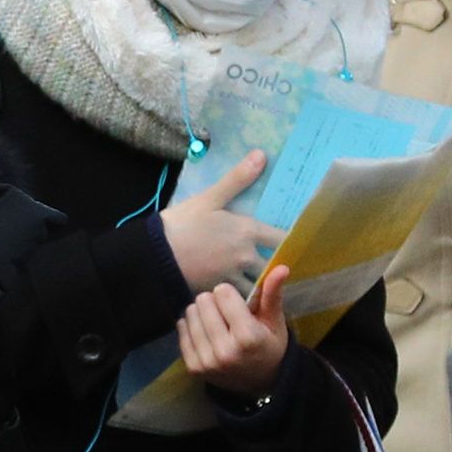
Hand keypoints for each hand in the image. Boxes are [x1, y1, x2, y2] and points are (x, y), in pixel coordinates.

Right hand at [158, 151, 280, 290]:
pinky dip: (241, 296)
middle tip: (279, 264)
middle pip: (273, 266)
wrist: (156, 255)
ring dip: (260, 284)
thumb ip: (238, 179)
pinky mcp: (219, 291)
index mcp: (248, 231)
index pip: (282, 238)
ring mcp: (233, 276)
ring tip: (261, 282)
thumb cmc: (183, 223)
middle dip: (276, 266)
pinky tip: (239, 294)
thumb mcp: (210, 197)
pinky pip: (238, 296)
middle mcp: (247, 256)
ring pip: (257, 285)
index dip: (290, 241)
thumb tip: (261, 155)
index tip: (295, 241)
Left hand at [179, 264, 295, 396]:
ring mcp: (207, 361)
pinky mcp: (193, 367)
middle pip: (203, 301)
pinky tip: (206, 332)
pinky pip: (181, 330)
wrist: (261, 383)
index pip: (223, 293)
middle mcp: (225, 351)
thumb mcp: (275, 321)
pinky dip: (191, 326)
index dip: (230, 294)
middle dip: (215, 302)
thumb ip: (273, 294)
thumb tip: (280, 267)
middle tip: (226, 314)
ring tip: (216, 323)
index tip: (237, 303)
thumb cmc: (269, 346)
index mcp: (248, 337)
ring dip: (202, 313)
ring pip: (190, 313)